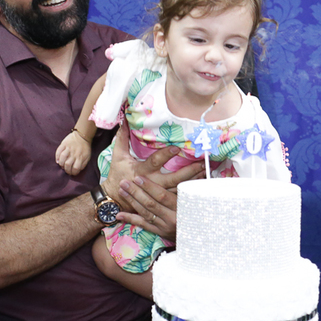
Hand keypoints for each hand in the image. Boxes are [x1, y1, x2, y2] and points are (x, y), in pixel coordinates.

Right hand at [55, 130, 90, 175]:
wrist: (82, 135)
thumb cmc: (85, 148)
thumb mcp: (87, 157)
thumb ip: (83, 164)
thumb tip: (77, 170)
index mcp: (81, 157)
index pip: (76, 168)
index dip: (73, 173)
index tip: (72, 173)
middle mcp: (74, 153)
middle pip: (68, 164)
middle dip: (66, 170)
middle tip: (66, 170)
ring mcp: (69, 148)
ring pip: (62, 158)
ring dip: (61, 163)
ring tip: (62, 165)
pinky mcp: (64, 144)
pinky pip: (58, 151)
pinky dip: (57, 157)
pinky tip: (58, 160)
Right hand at [104, 123, 202, 240]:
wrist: (116, 198)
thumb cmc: (118, 174)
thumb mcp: (118, 156)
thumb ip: (122, 138)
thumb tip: (124, 121)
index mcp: (142, 171)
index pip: (155, 161)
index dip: (166, 155)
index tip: (178, 148)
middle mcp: (152, 182)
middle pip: (173, 178)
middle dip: (188, 171)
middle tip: (201, 163)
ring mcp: (158, 192)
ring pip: (178, 188)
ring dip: (192, 180)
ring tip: (205, 171)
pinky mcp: (162, 199)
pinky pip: (178, 195)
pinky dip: (189, 190)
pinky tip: (199, 182)